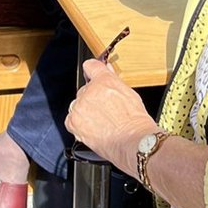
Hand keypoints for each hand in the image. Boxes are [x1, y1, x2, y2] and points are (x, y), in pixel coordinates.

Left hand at [65, 59, 158, 175]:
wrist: (133, 141)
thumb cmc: (136, 121)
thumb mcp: (130, 94)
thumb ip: (114, 80)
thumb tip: (107, 70)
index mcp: (104, 80)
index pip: (91, 66)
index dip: (92, 72)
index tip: (93, 76)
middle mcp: (89, 90)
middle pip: (85, 91)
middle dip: (92, 100)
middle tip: (105, 112)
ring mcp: (80, 106)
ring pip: (78, 106)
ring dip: (85, 113)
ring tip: (102, 124)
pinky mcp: (73, 121)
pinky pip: (71, 120)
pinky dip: (79, 125)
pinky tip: (93, 130)